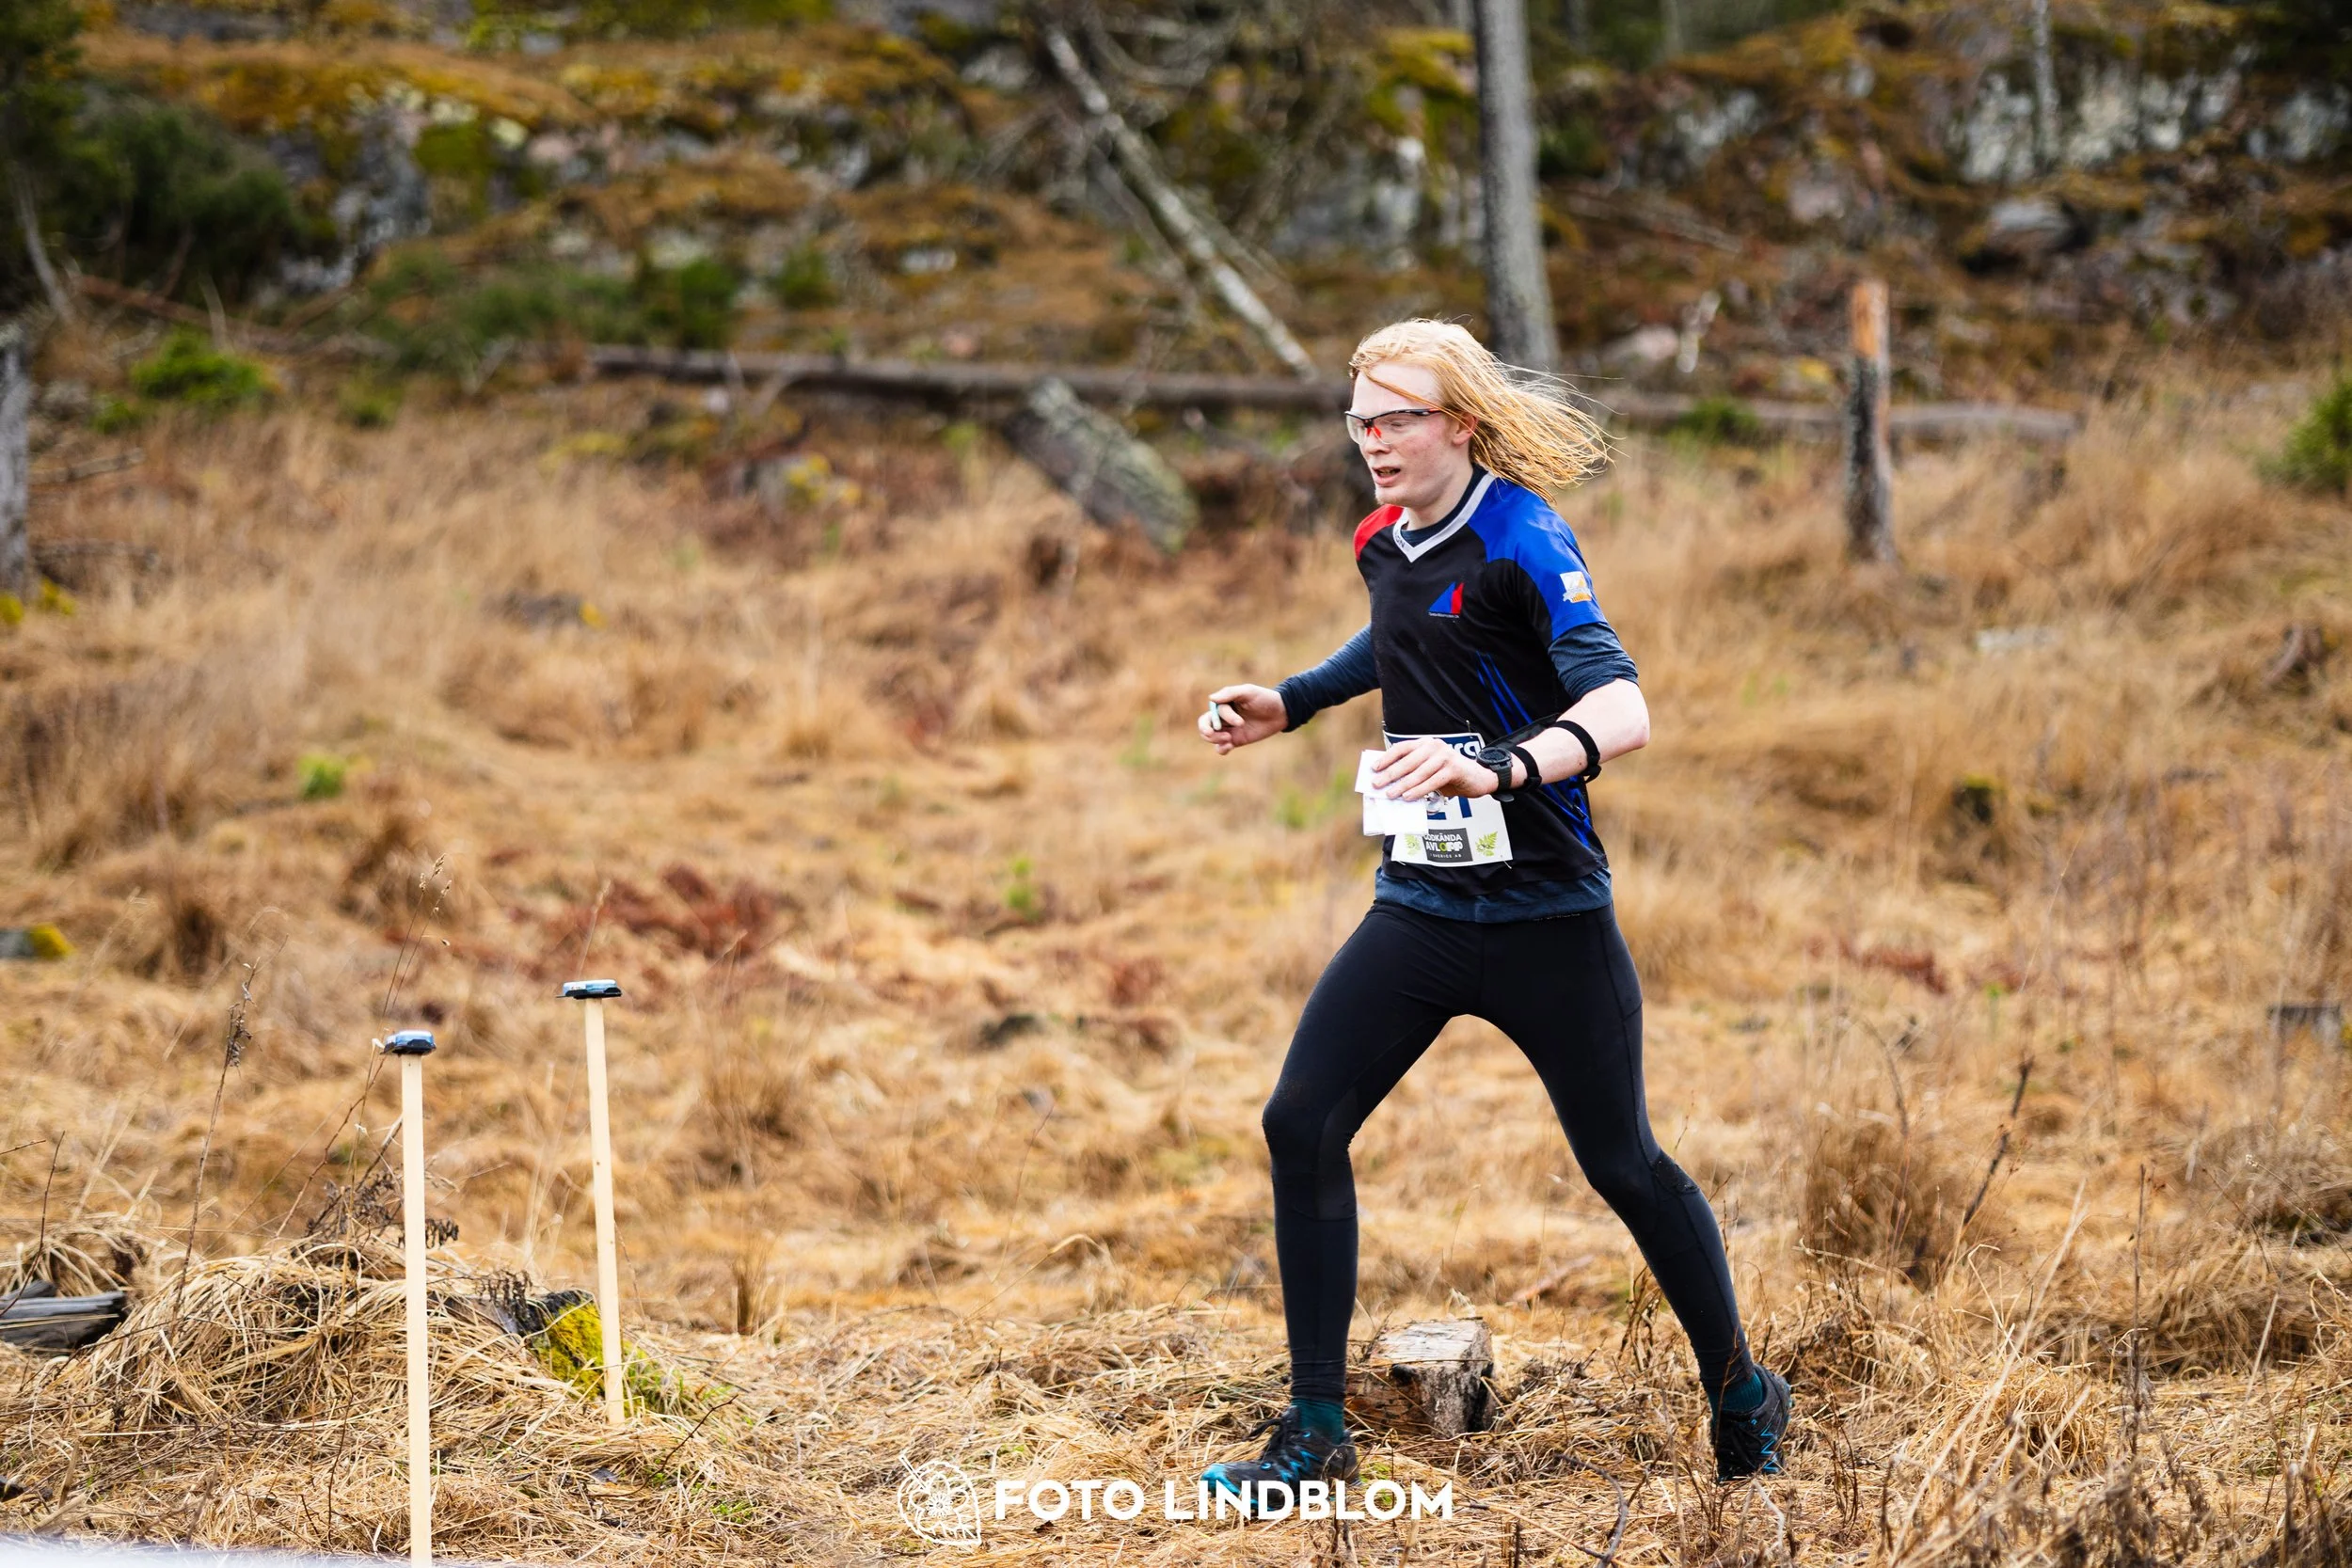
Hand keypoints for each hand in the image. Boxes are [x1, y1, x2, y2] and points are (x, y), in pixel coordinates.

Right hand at [1198, 684, 1288, 753]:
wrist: (1280, 712)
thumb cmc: (1264, 698)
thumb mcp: (1248, 692)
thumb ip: (1230, 693)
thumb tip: (1211, 699)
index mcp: (1224, 703)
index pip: (1214, 712)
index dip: (1224, 718)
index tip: (1240, 722)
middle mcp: (1223, 716)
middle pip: (1204, 724)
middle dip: (1206, 730)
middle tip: (1212, 734)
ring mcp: (1229, 729)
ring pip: (1210, 737)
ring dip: (1215, 740)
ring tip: (1229, 740)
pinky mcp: (1235, 740)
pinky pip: (1221, 747)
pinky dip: (1221, 749)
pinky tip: (1229, 746)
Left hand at [1371, 736, 1495, 799]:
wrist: (1478, 777)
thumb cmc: (1450, 774)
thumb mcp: (1430, 768)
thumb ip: (1414, 771)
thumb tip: (1389, 782)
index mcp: (1425, 744)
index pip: (1402, 748)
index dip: (1386, 758)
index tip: (1374, 768)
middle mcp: (1434, 746)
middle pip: (1407, 761)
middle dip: (1390, 774)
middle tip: (1377, 784)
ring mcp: (1444, 756)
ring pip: (1419, 773)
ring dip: (1403, 785)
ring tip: (1391, 794)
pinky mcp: (1453, 768)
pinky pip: (1432, 781)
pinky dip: (1419, 790)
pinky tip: (1409, 797)